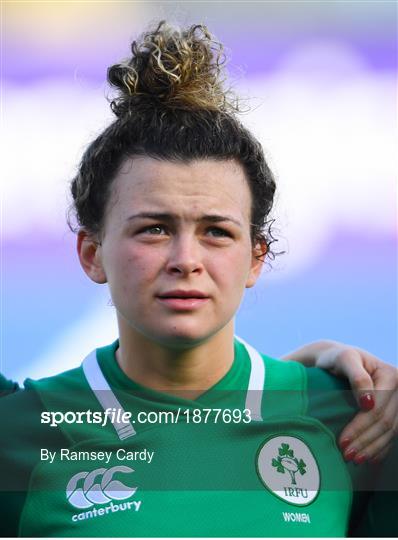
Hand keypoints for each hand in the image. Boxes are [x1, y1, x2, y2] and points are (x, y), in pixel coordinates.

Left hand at [315, 345, 397, 462]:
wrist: (336, 359)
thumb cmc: (337, 358)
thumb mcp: (344, 359)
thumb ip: (357, 377)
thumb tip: (368, 403)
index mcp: (391, 375)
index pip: (377, 409)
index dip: (360, 427)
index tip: (342, 441)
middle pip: (385, 422)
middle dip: (365, 441)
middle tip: (346, 455)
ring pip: (390, 432)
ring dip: (372, 449)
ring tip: (354, 460)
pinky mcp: (394, 412)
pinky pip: (391, 435)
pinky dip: (380, 448)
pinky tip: (370, 459)